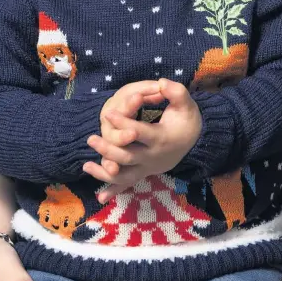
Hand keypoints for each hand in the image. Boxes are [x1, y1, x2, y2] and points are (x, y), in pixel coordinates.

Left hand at [84, 78, 201, 200]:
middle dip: (108, 148)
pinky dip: (114, 190)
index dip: (124, 123)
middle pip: (127, 156)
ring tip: (86, 165)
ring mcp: (148, 167)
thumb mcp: (186, 103)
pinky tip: (100, 197)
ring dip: (105, 172)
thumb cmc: (187, 119)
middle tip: (90, 139)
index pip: (139, 132)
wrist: (195, 141)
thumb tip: (161, 83)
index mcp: (161, 138)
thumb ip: (176, 92)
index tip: (108, 113)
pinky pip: (128, 184)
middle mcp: (153, 156)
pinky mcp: (144, 172)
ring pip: (124, 175)